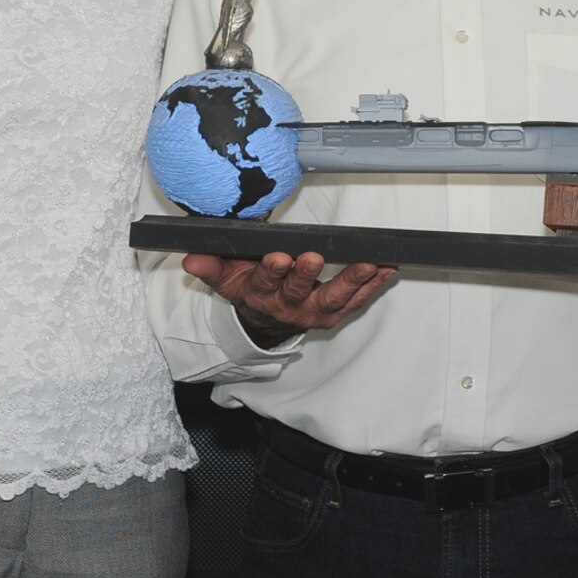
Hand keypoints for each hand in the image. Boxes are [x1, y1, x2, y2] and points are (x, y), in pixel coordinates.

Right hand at [183, 250, 393, 343]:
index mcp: (262, 295)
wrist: (266, 321)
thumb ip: (211, 267)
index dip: (272, 271)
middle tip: (315, 258)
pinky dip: (373, 286)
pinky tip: (387, 270)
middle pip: (299, 291)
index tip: (279, 257)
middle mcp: (289, 307)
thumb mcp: (226, 279)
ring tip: (368, 265)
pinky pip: (356, 301)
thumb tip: (190, 259)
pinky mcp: (335, 313)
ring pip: (334, 298)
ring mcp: (315, 312)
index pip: (265, 282)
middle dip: (307, 275)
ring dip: (351, 281)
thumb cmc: (250, 289)